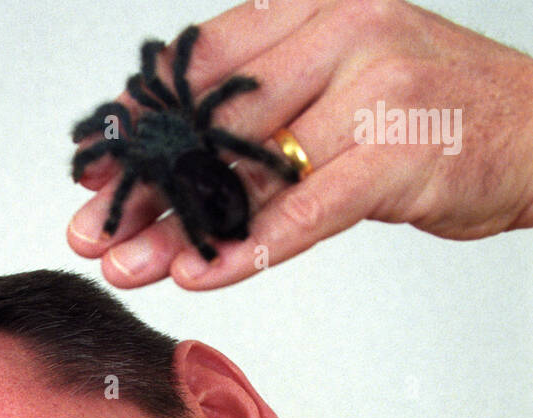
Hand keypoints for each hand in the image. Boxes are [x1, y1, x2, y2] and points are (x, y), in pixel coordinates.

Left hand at [67, 0, 532, 290]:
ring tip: (130, 265)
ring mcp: (375, 89)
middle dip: (147, 183)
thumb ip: (273, 109)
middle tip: (91, 227)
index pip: (205, 63)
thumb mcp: (348, 83)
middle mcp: (342, 32)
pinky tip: (204, 274)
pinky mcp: (401, 153)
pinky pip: (309, 207)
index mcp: (318, 6)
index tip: (95, 167)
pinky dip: (253, 246)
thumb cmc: (442, 112)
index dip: (144, 119)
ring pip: (254, 168)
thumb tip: (185, 163)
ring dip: (183, 228)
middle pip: (217, 120)